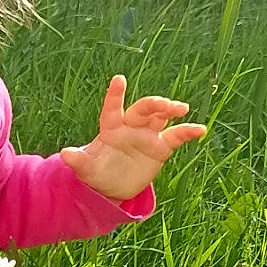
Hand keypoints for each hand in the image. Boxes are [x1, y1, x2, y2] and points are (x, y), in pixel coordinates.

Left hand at [58, 75, 207, 202]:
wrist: (114, 187)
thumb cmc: (97, 173)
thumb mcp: (86, 170)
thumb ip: (79, 161)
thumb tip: (65, 154)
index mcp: (110, 128)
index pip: (112, 108)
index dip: (115, 95)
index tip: (119, 79)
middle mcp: (130, 126)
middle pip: (143, 109)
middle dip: (153, 104)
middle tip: (163, 104)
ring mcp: (147, 135)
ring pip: (160, 116)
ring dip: (170, 110)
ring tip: (181, 108)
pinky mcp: (161, 147)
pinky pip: (176, 136)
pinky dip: (188, 131)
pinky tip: (200, 129)